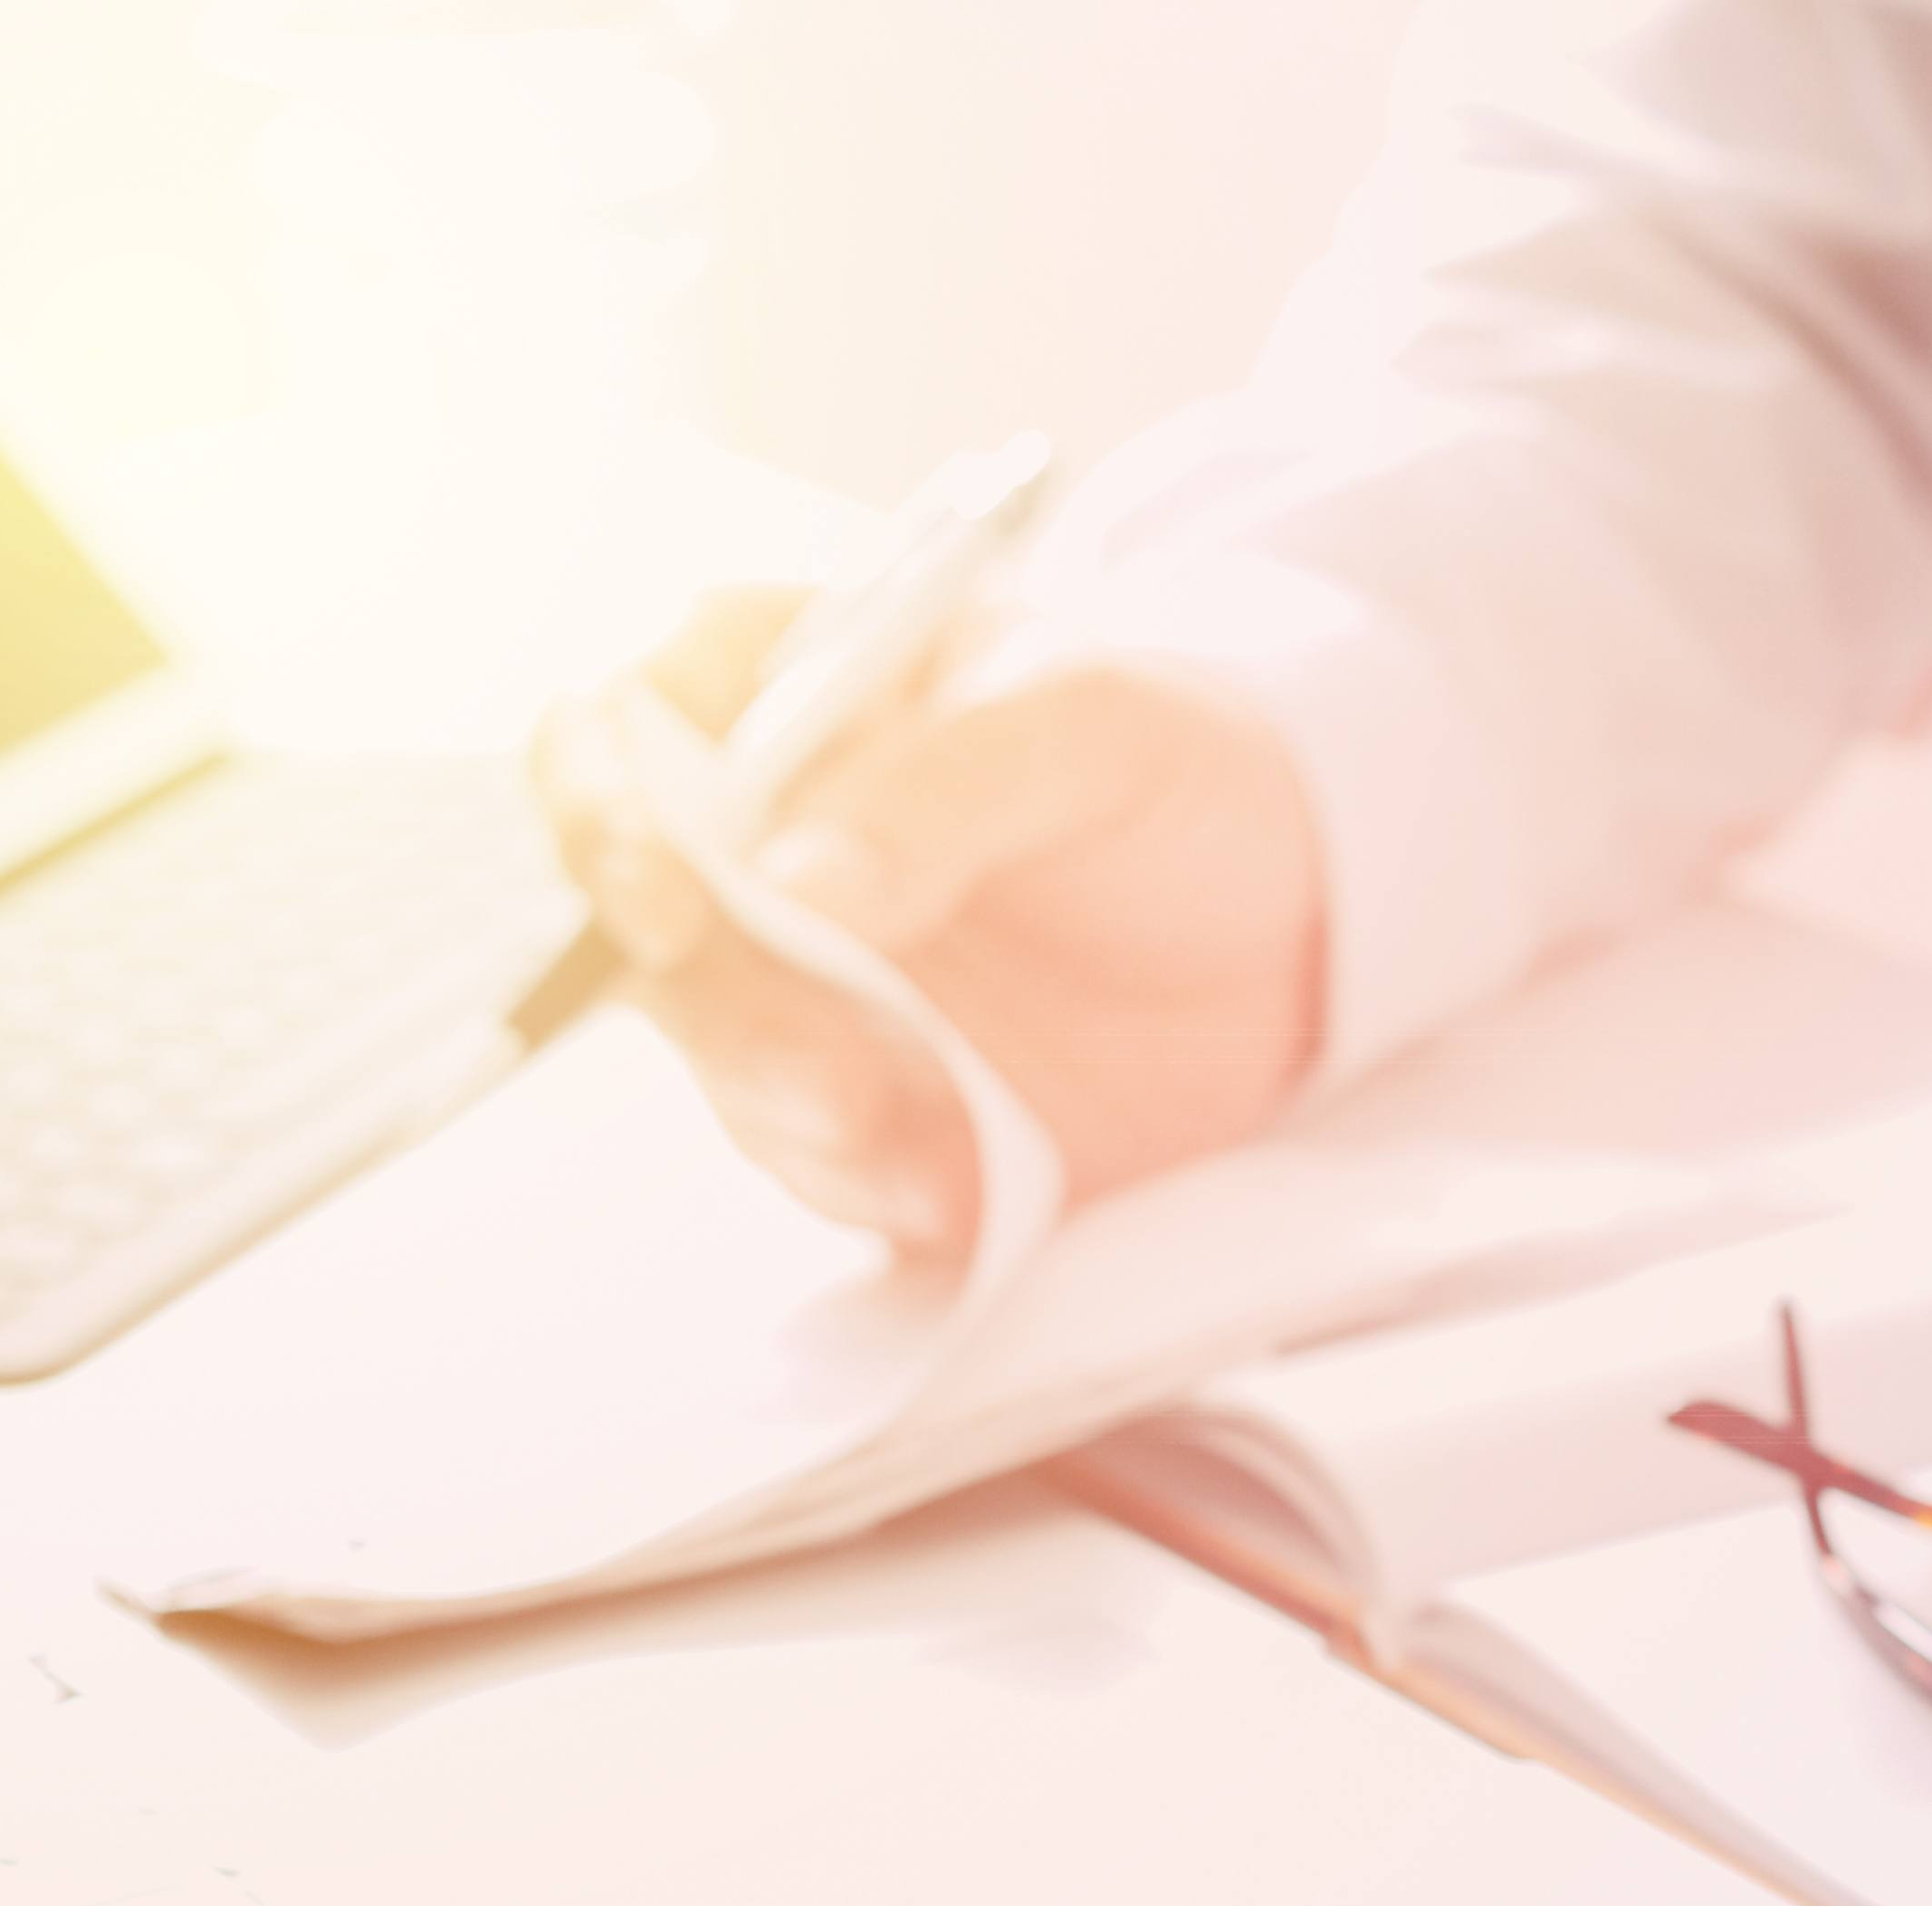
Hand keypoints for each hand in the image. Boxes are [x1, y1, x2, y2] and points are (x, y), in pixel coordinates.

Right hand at [527, 589, 1326, 1261]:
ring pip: (723, 1055)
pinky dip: (866, 1181)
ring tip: (881, 1135)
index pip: (621, 735)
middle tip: (822, 1074)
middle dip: (717, 1009)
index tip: (670, 905)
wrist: (1323, 912)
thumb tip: (790, 882)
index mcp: (792, 693)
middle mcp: (770, 840)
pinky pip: (822, 1156)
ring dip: (783, 1108)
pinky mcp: (883, 1098)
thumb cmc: (1200, 766)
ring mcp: (815, 979)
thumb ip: (945, 788)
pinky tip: (945, 1187)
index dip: (608, 815)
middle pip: (646, 923)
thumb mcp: (1095, 728)